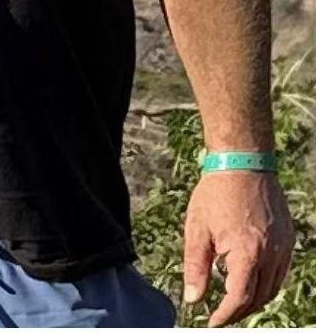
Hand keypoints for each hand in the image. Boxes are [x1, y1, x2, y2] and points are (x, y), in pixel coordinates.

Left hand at [182, 171, 294, 326]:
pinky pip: (280, 271)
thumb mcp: (197, 229)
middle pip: (259, 297)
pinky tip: (248, 275)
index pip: (240, 298)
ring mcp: (284, 248)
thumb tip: (194, 298)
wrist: (243, 164)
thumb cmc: (215, 193)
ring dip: (254, 298)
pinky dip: (265, 281)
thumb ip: (195, 266)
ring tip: (232, 298)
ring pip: (272, 288)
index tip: (213, 323)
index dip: (226, 315)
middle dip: (239, 310)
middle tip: (221, 314)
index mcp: (247, 253)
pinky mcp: (288, 240)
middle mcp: (271, 255)